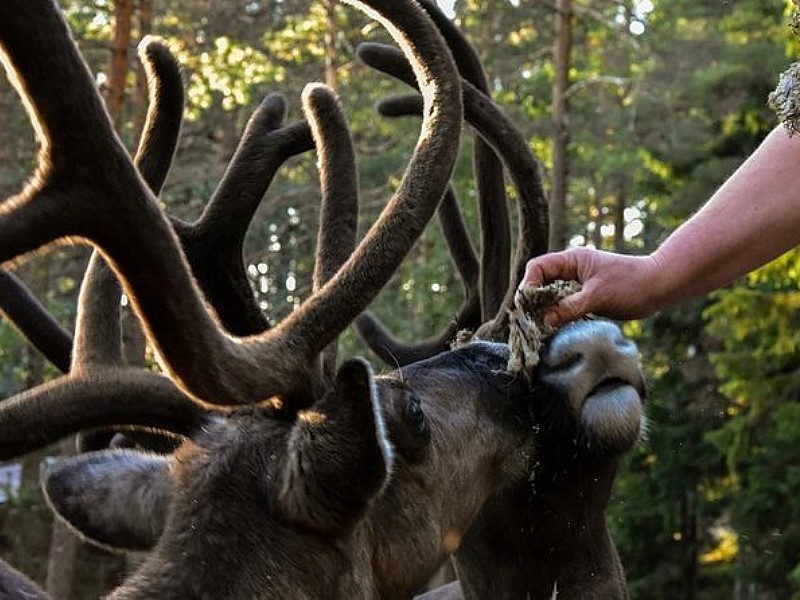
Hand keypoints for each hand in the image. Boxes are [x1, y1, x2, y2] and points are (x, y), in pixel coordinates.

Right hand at [521, 248, 662, 325]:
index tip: (528, 307)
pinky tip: (556, 327)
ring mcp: (578, 283)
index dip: (529, 285)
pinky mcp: (585, 296)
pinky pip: (563, 304)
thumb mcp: (597, 297)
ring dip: (544, 309)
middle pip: (540, 281)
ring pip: (551, 294)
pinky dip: (557, 314)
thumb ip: (569, 308)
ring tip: (540, 326)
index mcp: (571, 260)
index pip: (538, 267)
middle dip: (533, 300)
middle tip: (530, 321)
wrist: (660, 286)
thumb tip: (544, 320)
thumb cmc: (631, 285)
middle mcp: (571, 269)